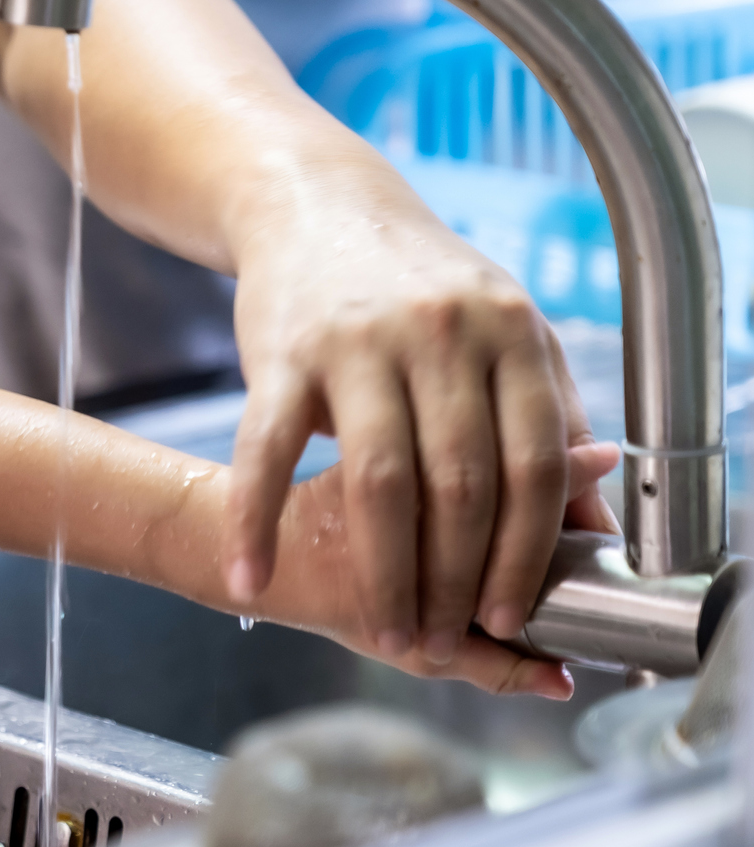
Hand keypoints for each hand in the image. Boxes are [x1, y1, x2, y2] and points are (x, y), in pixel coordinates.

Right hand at [224, 209, 610, 669]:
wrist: (316, 207)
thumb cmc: (420, 286)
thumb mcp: (504, 335)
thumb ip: (550, 426)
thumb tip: (596, 532)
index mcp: (510, 334)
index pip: (531, 464)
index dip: (525, 552)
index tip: (509, 616)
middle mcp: (441, 334)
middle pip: (459, 485)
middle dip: (454, 580)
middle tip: (442, 640)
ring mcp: (358, 343)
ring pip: (378, 481)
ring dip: (383, 571)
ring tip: (385, 629)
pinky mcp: (281, 354)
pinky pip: (267, 452)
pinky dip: (257, 521)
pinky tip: (251, 574)